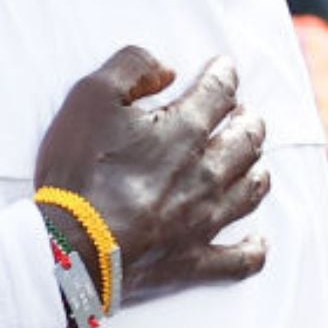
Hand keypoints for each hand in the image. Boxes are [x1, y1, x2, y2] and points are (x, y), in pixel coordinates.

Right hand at [34, 50, 270, 301]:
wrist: (69, 248)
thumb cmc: (78, 171)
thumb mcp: (91, 96)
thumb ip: (131, 67)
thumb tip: (166, 69)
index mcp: (185, 129)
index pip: (219, 92)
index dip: (224, 74)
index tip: (224, 68)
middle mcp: (207, 172)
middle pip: (246, 140)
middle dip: (248, 120)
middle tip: (245, 114)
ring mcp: (204, 219)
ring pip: (250, 190)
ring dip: (255, 169)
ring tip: (253, 160)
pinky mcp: (193, 261)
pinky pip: (239, 260)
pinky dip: (252, 249)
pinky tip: (257, 242)